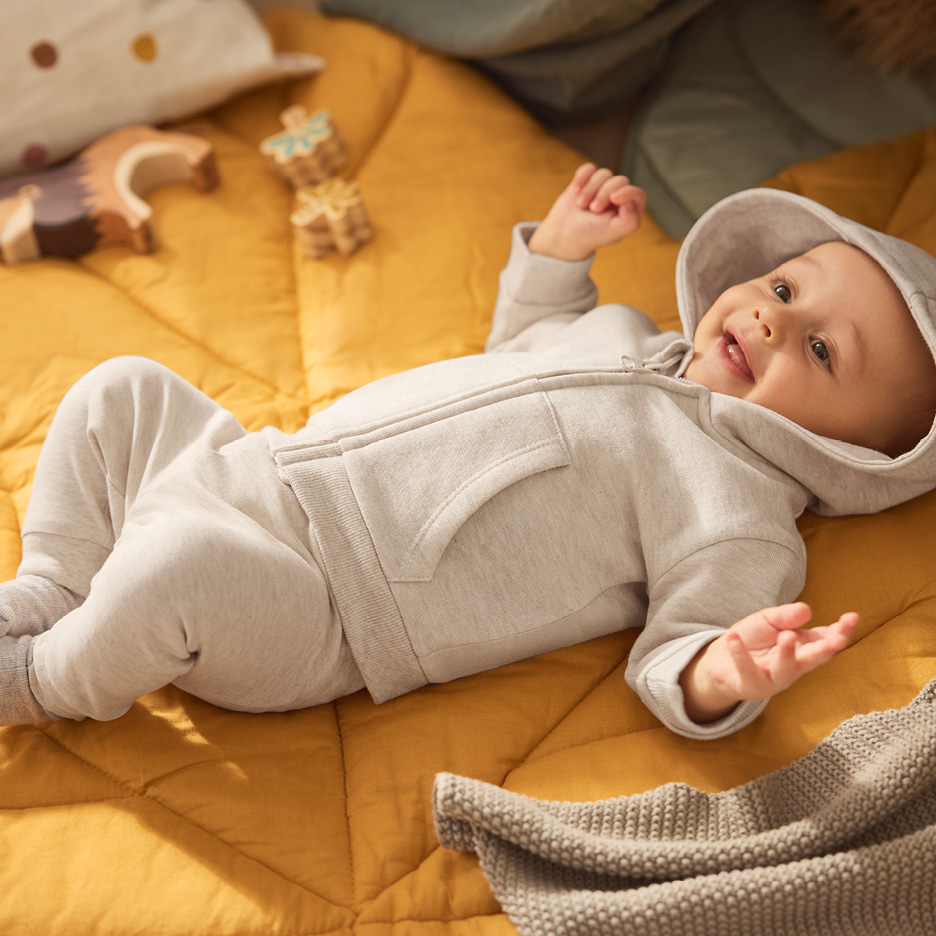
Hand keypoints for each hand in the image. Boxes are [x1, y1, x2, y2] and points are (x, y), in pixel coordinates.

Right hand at [528, 163, 646, 260]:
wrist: (563, 234)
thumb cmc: (590, 236)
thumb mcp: (613, 233)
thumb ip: (630, 222)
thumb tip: (631, 203)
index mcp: (629, 211)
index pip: (638, 194)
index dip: (628, 192)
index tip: (614, 199)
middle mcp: (618, 197)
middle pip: (620, 180)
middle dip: (604, 194)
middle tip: (593, 209)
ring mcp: (602, 187)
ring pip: (604, 173)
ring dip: (589, 190)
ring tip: (581, 205)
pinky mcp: (588, 180)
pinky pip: (589, 168)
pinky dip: (581, 177)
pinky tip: (575, 190)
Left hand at [679, 602, 857, 723]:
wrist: (720, 661)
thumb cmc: (752, 640)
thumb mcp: (768, 621)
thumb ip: (785, 616)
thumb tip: (806, 610)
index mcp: (802, 648)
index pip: (825, 640)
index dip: (840, 631)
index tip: (852, 618)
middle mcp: (793, 666)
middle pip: (814, 659)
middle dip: (827, 649)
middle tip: (839, 639)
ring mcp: (773, 679)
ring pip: (785, 670)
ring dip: (787, 654)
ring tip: (787, 636)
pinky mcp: (750, 686)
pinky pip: (746, 671)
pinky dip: (739, 655)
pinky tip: (733, 638)